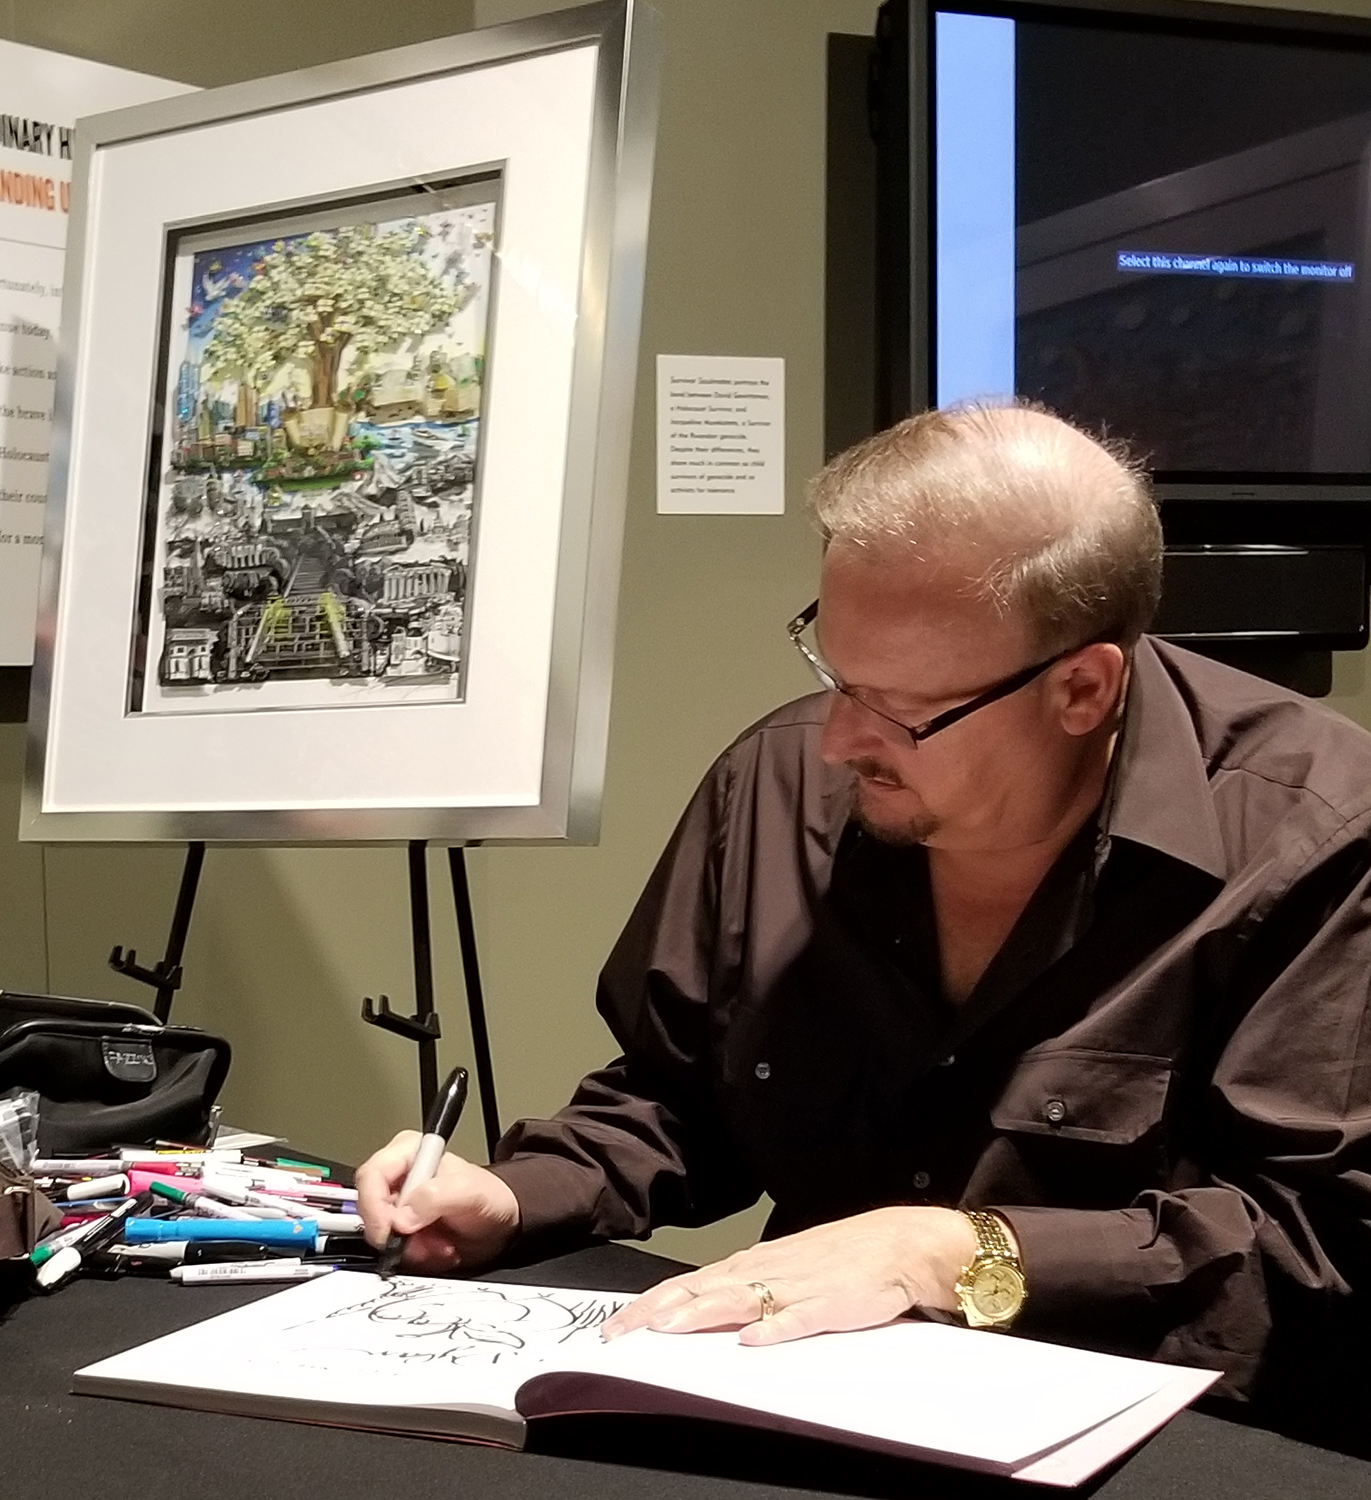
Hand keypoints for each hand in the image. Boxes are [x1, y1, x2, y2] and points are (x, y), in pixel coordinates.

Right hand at [355, 1130, 520, 1273]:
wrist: (506, 1222)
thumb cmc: (492, 1195)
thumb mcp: (469, 1191)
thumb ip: (435, 1197)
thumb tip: (402, 1217)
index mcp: (409, 1153)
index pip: (371, 1176)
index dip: (374, 1206)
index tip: (388, 1232)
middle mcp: (399, 1178)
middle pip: (370, 1209)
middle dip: (397, 1233)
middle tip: (423, 1242)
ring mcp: (400, 1207)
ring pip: (382, 1235)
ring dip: (411, 1249)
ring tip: (441, 1245)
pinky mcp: (404, 1232)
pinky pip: (395, 1252)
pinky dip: (417, 1258)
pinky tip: (439, 1251)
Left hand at [601, 1206, 979, 1345]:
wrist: (904, 1243)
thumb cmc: (843, 1257)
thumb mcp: (785, 1266)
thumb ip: (745, 1286)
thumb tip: (698, 1306)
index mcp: (755, 1264)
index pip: (690, 1285)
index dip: (650, 1305)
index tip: (614, 1326)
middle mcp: (768, 1271)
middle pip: (702, 1292)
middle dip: (658, 1313)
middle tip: (618, 1335)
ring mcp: (800, 1285)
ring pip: (741, 1300)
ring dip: (702, 1315)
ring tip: (667, 1330)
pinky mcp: (834, 1303)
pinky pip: (802, 1318)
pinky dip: (777, 1328)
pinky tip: (753, 1341)